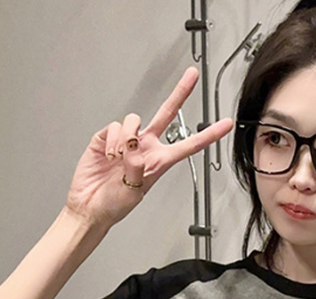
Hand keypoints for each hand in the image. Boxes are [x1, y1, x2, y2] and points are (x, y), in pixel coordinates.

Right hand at [65, 67, 233, 227]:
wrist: (90, 206)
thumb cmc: (114, 205)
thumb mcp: (132, 193)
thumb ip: (136, 171)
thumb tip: (135, 151)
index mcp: (160, 162)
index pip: (189, 145)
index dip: (209, 135)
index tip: (225, 124)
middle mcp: (146, 147)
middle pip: (166, 114)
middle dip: (180, 93)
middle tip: (192, 76)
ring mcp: (127, 141)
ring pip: (134, 120)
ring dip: (126, 137)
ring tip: (118, 158)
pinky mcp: (107, 138)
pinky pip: (115, 126)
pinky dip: (112, 139)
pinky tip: (109, 155)